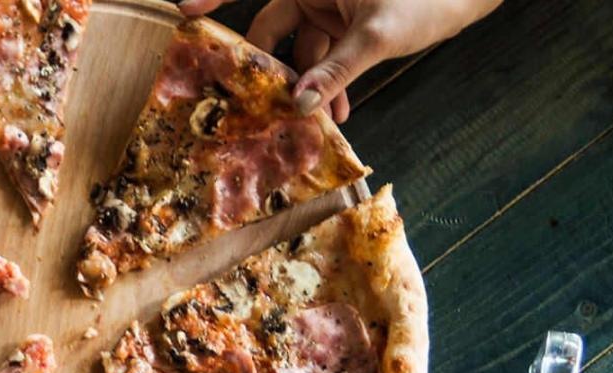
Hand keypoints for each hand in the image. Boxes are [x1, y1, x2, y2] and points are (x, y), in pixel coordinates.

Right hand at [179, 0, 502, 122]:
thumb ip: (337, 71)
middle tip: (254, 99)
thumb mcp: (378, 37)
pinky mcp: (346, 25)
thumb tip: (301, 105)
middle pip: (272, 26)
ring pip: (300, 50)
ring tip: (309, 120)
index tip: (185, 10)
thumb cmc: (427, 0)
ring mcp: (330, 7)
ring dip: (305, 86)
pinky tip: (336, 113)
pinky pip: (324, 58)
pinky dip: (327, 84)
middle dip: (268, 66)